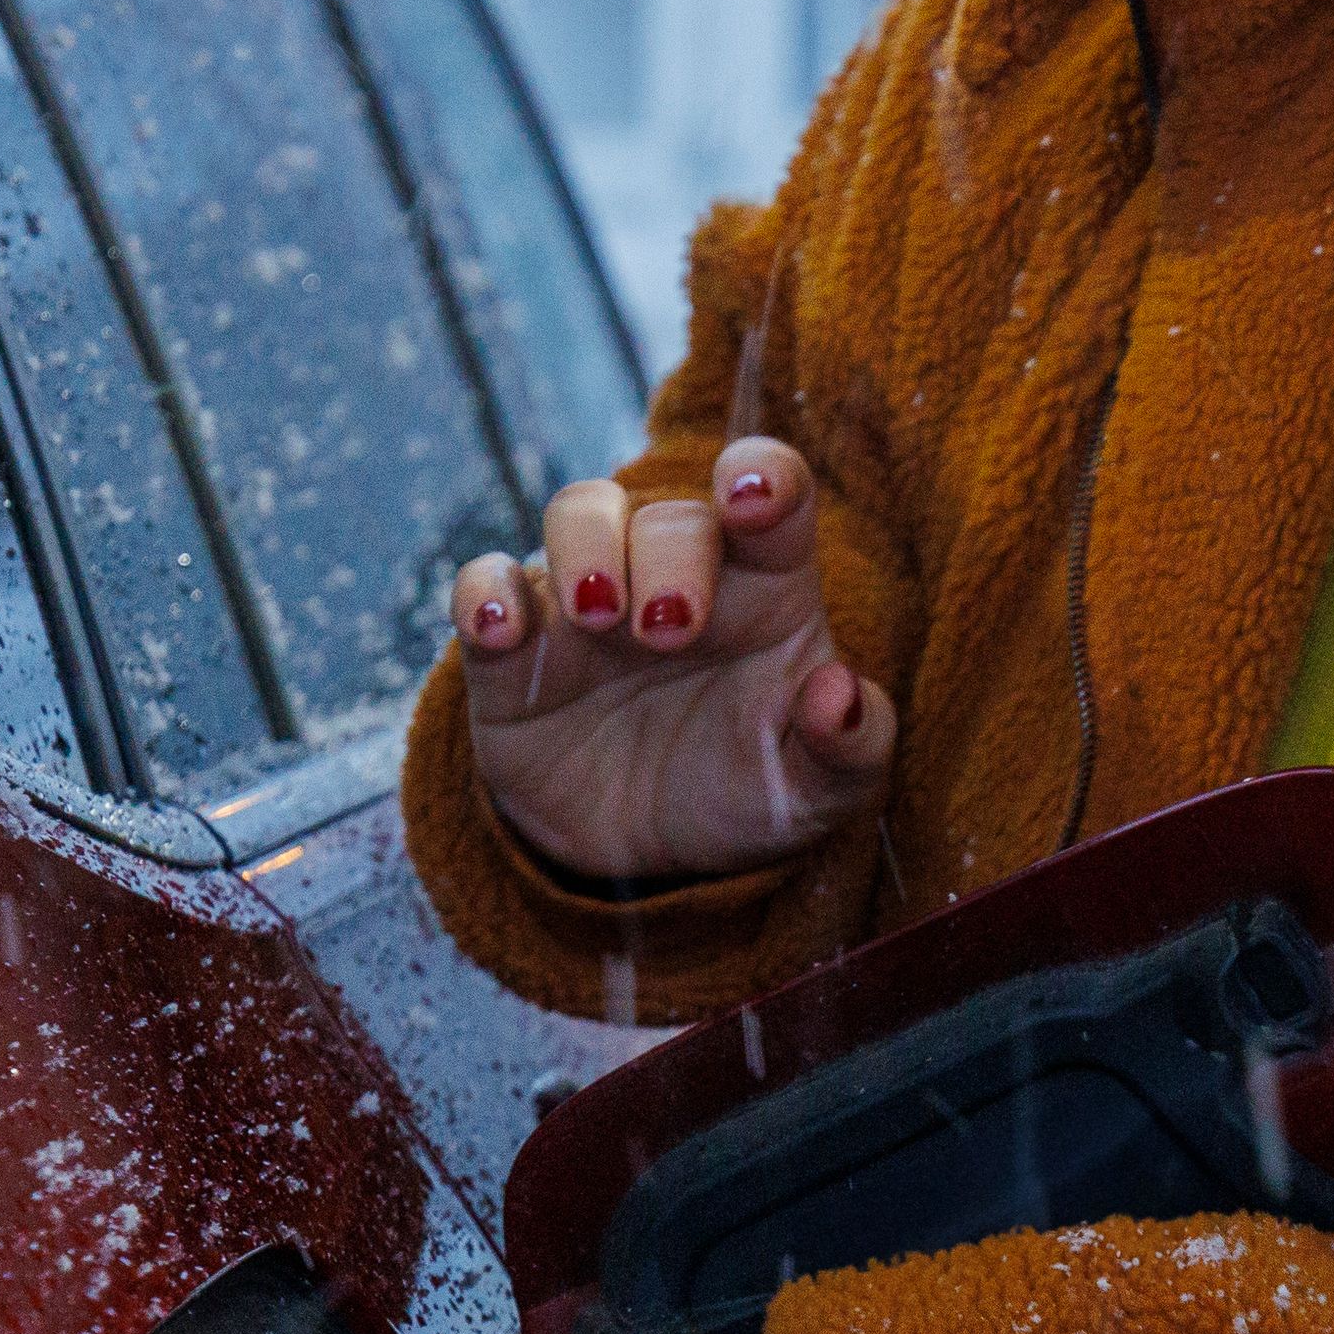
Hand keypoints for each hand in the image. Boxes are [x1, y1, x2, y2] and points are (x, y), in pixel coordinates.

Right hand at [457, 440, 899, 883]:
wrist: (649, 856)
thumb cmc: (746, 791)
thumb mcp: (817, 796)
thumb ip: (849, 751)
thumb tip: (840, 696)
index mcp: (765, 589)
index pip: (772, 498)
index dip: (764, 477)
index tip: (751, 495)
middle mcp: (676, 574)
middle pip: (670, 516)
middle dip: (669, 558)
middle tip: (668, 632)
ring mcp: (593, 600)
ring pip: (578, 514)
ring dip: (585, 549)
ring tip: (598, 615)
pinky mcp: (516, 647)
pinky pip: (487, 585)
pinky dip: (484, 591)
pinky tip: (496, 626)